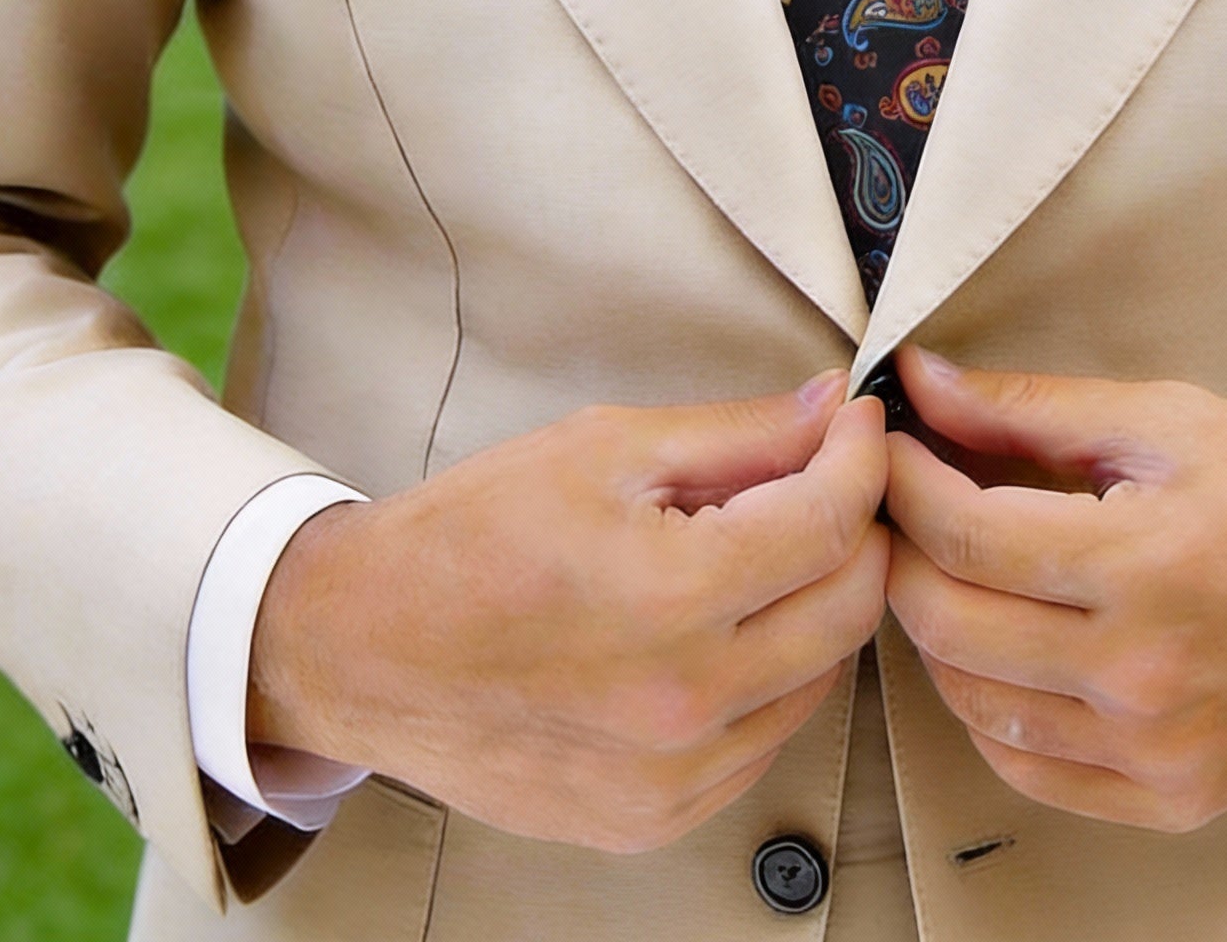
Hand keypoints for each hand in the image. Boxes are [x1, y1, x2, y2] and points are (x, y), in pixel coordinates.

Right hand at [249, 375, 888, 852]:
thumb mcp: (604, 447)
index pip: (832, 523)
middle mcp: (684, 702)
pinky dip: (769, 676)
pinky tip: (719, 628)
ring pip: (821, 677)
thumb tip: (831, 408)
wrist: (364, 650)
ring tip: (758, 552)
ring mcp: (672, 777)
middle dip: (857, 528)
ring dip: (814, 604)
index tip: (857, 425)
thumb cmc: (468, 540)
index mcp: (671, 597)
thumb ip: (737, 433)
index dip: (862, 458)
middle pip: (851, 607)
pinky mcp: (656, 818)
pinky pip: (765, 739)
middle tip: (824, 480)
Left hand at [882, 347, 1226, 832]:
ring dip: (935, 630)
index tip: (889, 447)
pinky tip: (997, 651)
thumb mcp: (1168, 420)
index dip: (903, 481)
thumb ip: (1031, 407)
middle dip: (901, 551)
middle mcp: (1142, 672)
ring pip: (971, 702)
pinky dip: (987, 710)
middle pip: (947, 621)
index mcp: (1143, 563)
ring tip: (947, 569)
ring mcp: (1155, 748)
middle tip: (902, 505)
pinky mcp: (1170, 797)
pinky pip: (1027, 769)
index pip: (964, 532)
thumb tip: (922, 382)